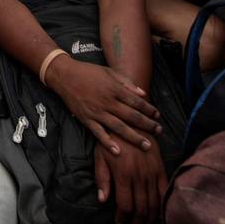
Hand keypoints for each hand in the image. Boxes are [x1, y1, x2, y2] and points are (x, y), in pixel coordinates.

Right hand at [46, 57, 160, 153]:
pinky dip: (108, 143)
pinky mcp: (86, 119)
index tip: (157, 115)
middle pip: (132, 116)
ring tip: (147, 145)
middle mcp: (108, 102)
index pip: (137, 102)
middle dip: (147, 125)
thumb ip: (127, 83)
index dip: (149, 109)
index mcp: (114, 89)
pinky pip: (99, 133)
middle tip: (159, 131)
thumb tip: (143, 93)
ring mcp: (97, 112)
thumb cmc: (88, 72)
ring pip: (119, 127)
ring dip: (134, 137)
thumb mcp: (109, 72)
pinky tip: (118, 151)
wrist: (65, 76)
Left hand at [95, 140, 165, 223]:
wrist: (131, 120)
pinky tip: (159, 214)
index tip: (119, 223)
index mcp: (124, 173)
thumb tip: (102, 200)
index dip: (123, 217)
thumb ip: (102, 178)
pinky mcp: (161, 167)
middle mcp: (140, 175)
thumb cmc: (112, 139)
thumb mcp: (100, 156)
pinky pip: (164, 190)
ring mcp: (152, 172)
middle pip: (141, 208)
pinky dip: (163, 204)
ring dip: (150, 219)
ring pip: (154, 202)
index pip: (126, 204)